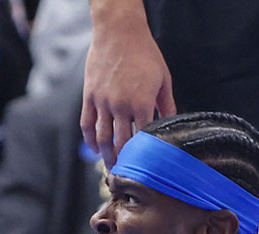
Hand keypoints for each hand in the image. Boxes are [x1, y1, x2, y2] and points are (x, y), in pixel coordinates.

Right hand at [80, 2, 174, 165]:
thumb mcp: (163, 79)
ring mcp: (102, 102)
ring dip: (106, 156)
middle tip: (126, 176)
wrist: (118, 32)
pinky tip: (95, 149)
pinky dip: (90, 140)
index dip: (142, 157)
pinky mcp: (89, 96)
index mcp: (141, 103)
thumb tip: (171, 125)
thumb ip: (167, 105)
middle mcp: (120, 106)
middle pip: (120, 144)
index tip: (145, 170)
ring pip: (102, 138)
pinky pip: (87, 124)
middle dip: (123, 163)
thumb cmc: (145, 53)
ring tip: (111, 168)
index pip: (142, 139)